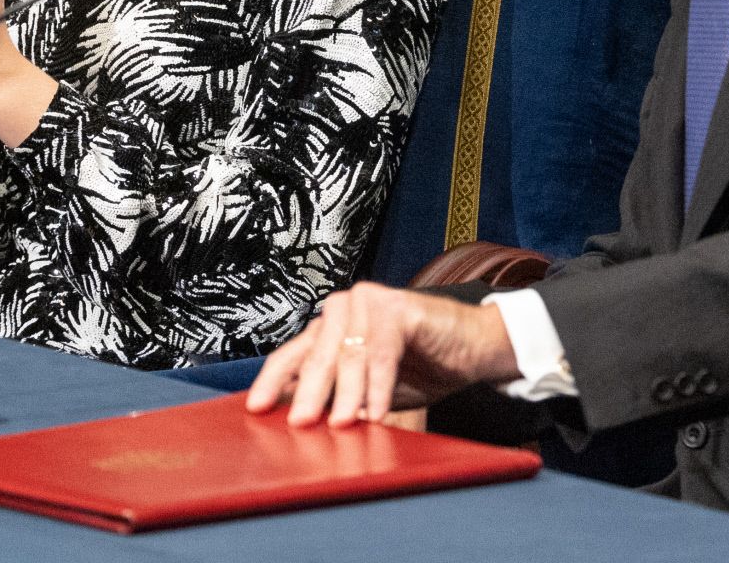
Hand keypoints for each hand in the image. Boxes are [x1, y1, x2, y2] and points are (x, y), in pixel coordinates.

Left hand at [246, 282, 521, 426]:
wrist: (473, 347)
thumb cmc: (420, 366)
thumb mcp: (368, 390)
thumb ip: (335, 397)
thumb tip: (298, 421)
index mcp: (328, 329)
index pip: (291, 355)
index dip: (272, 382)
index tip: (255, 409)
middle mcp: (341, 309)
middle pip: (316, 356)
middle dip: (308, 394)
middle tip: (300, 424)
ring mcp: (367, 303)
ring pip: (348, 354)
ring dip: (346, 395)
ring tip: (342, 425)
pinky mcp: (397, 306)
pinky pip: (381, 351)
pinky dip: (379, 385)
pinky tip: (376, 411)